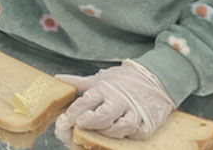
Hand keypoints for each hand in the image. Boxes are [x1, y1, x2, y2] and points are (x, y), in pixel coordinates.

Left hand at [54, 61, 174, 141]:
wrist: (155, 77)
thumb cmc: (123, 80)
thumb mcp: (100, 78)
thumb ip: (79, 82)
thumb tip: (58, 78)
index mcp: (105, 89)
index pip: (86, 102)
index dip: (74, 112)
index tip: (64, 120)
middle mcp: (119, 100)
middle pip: (103, 116)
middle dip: (90, 122)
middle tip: (82, 124)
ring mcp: (135, 112)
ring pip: (121, 127)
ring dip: (110, 131)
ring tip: (103, 129)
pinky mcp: (148, 122)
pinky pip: (138, 133)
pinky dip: (131, 134)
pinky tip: (124, 131)